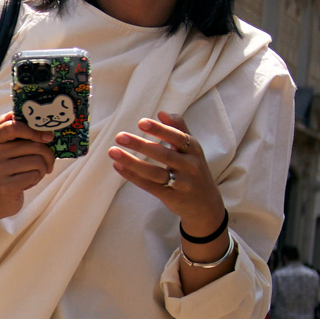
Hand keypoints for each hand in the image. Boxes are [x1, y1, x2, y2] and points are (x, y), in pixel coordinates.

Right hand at [0, 114, 56, 217]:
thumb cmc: (6, 168)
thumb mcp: (5, 148)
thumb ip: (13, 130)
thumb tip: (22, 114)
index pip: (13, 126)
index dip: (34, 129)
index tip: (47, 137)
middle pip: (33, 146)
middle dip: (47, 155)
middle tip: (48, 163)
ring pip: (36, 161)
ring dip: (42, 169)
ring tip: (35, 173)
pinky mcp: (5, 186)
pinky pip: (34, 175)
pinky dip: (36, 179)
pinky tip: (28, 182)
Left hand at [107, 111, 224, 234]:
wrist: (206, 205)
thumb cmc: (194, 171)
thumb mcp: (192, 149)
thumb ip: (179, 129)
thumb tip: (162, 112)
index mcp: (194, 150)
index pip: (178, 137)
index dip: (160, 130)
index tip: (141, 122)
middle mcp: (190, 166)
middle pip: (164, 155)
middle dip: (141, 145)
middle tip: (119, 136)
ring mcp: (181, 184)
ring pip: (154, 173)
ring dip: (132, 162)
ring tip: (113, 151)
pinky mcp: (172, 197)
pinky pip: (149, 186)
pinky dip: (133, 176)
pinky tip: (118, 167)